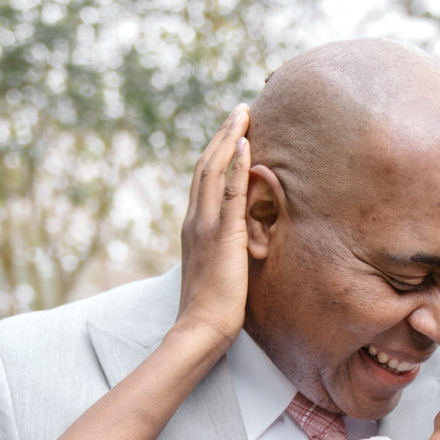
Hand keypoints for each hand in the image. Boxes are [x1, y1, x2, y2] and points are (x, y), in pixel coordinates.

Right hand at [173, 104, 251, 353]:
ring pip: (214, 169)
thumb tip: (242, 247)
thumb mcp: (220, 273)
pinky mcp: (222, 235)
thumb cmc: (213, 312)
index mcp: (194, 228)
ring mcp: (205, 226)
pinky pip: (229, 191)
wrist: (200, 330)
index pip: (204, 181)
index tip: (233, 132)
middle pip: (206, 165)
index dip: (217, 153)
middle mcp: (194, 220)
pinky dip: (235, 164)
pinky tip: (245, 142)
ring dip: (229, 137)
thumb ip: (226, 253)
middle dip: (223, 134)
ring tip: (243, 112)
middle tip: (239, 109)